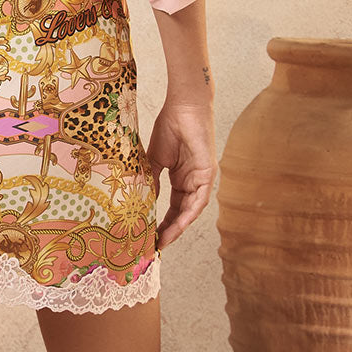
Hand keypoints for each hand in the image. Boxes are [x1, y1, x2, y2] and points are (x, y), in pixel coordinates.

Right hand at [146, 100, 217, 248]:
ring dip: (178, 227)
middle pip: (181, 213)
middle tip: (154, 245)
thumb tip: (142, 201)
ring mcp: (202, 179)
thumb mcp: (154, 159)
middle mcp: (193, 182)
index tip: (148, 235)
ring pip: (191, 210)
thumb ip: (150, 179)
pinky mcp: (209, 174)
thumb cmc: (170, 126)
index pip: (172, 207)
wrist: (183, 106)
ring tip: (163, 240)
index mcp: (181, 179)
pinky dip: (189, 214)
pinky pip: (200, 199)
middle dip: (169, 230)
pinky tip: (179, 225)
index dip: (161, 222)